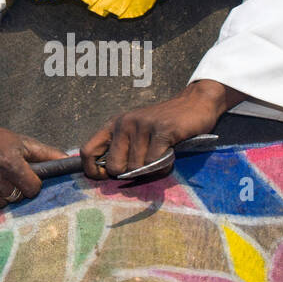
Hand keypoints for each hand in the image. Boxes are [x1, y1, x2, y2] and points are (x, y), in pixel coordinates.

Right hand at [0, 102, 68, 211]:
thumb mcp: (23, 142)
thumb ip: (47, 154)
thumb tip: (70, 162)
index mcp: (8, 160)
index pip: (31, 188)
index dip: (32, 184)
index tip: (27, 177)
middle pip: (15, 198)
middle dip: (16, 190)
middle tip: (9, 178)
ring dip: (0, 196)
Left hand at [81, 80, 244, 178]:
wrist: (195, 104)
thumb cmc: (163, 125)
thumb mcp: (136, 133)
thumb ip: (122, 149)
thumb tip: (108, 176)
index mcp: (114, 124)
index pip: (88, 151)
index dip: (94, 171)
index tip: (107, 177)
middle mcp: (124, 123)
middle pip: (115, 167)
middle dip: (130, 172)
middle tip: (145, 163)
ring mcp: (143, 125)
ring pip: (137, 167)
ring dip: (151, 168)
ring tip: (161, 154)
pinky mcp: (162, 130)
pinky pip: (155, 162)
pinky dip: (164, 165)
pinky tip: (170, 153)